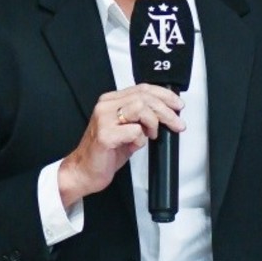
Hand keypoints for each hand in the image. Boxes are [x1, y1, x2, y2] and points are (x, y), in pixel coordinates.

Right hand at [57, 84, 184, 206]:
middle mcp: (105, 106)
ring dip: (153, 123)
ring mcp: (104, 120)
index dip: (164, 95)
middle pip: (144, 97)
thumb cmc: (106, 152)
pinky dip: (140, 140)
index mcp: (110, 101)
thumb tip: (166, 113)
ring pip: (141, 108)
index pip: (142, 88)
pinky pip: (134, 131)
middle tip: (177, 123)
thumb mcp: (127, 130)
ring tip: (152, 135)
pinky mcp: (105, 135)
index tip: (177, 104)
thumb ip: (141, 118)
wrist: (84, 172)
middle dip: (166, 111)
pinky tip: (134, 146)